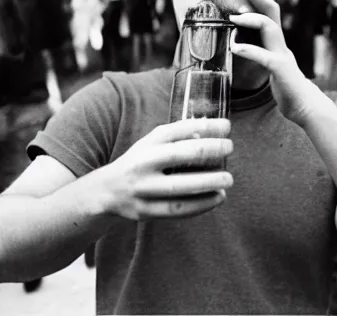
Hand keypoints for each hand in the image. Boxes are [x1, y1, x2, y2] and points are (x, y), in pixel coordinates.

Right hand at [99, 119, 232, 220]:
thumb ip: (177, 138)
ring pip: (178, 187)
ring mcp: (142, 188)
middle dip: (207, 149)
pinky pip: (176, 210)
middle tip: (229, 147)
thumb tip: (210, 130)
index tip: (226, 126)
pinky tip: (217, 198)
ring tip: (228, 179)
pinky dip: (200, 205)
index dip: (203, 126)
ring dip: (207, 183)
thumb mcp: (152, 144)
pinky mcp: (145, 210)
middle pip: (178, 154)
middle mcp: (143, 163)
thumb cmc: (140, 162)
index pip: (177, 130)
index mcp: (147, 143)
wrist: (107, 190)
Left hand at [228, 0, 320, 125]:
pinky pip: (263, 56)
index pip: (272, 18)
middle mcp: (282, 47)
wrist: (305, 107)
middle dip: (261, 0)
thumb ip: (264, 54)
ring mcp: (282, 57)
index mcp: (279, 45)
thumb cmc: (287, 88)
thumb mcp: (274, 66)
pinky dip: (248, 50)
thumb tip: (246, 46)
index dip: (262, 3)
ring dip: (252, 20)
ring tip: (234, 17)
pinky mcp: (280, 70)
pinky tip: (235, 48)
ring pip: (270, 29)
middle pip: (273, 16)